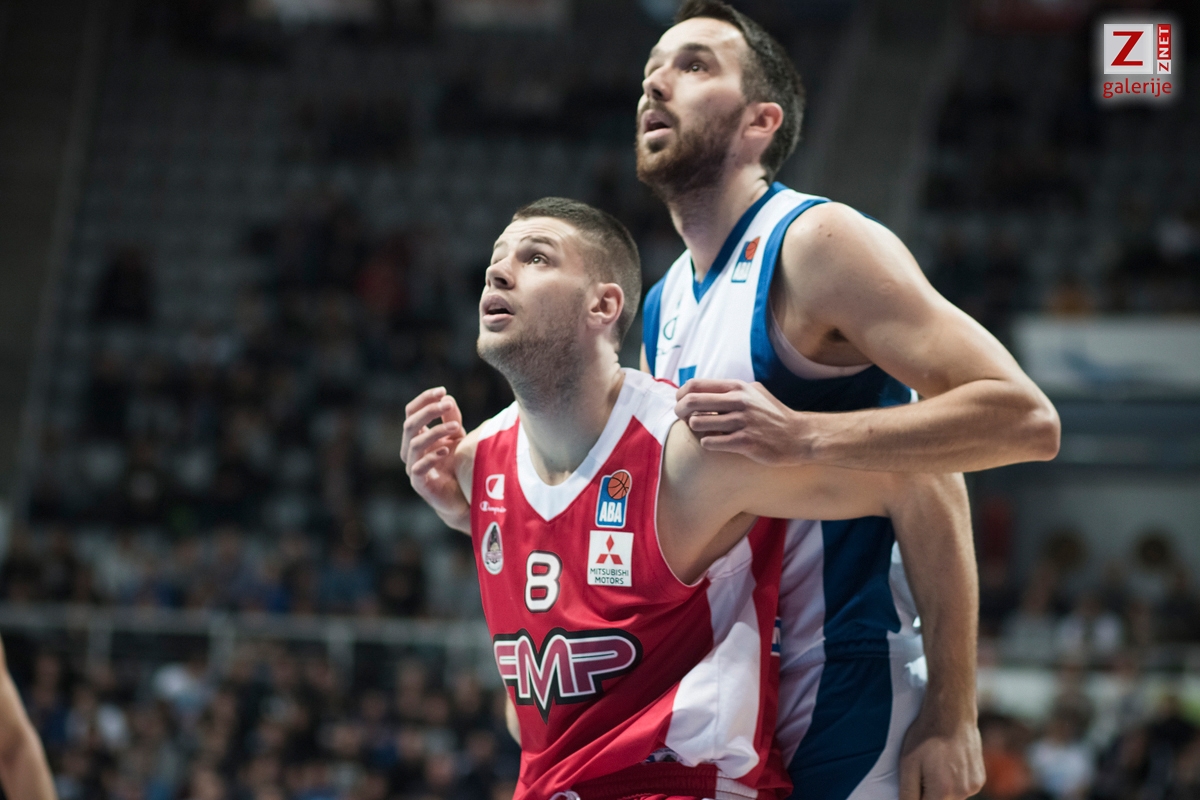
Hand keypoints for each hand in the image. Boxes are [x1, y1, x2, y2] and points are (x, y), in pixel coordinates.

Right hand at [402, 387, 469, 530]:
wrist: (460, 496)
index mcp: (416, 436)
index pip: (411, 412)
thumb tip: (447, 398)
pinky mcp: (419, 484)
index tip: (442, 390)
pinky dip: (431, 457)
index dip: (424, 399)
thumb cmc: (455, 464)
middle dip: (428, 412)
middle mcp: (409, 450)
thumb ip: (451, 419)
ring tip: (456, 428)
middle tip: (447, 405)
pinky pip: (418, 468)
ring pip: (415, 444)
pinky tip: (447, 450)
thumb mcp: (455, 437)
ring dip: (436, 432)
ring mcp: (412, 467)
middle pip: (410, 425)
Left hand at [674, 379, 814, 464]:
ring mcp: (742, 422)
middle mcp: (739, 401)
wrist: (799, 436)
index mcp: (737, 387)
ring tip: (704, 431)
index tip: (681, 403)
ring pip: (697, 423)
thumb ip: (729, 389)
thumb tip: (700, 389)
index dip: (681, 395)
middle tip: (681, 418)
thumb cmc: (772, 415)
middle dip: (679, 411)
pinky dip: (708, 443)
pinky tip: (715, 442)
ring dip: (695, 429)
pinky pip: (710, 442)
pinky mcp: (745, 442)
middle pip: (691, 402)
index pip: (695, 385)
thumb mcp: (754, 392)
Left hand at [898, 708, 984, 799]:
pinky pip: (963, 789)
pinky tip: (948, 763)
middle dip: (928, 793)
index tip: (916, 780)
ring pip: (952, 798)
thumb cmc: (926, 736)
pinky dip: (954, 782)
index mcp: (943, 791)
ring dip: (941, 788)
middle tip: (924, 770)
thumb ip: (908, 792)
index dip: (917, 796)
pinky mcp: (980, 779)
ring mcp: (974, 786)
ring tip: (936, 764)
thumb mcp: (908, 763)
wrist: (952, 714)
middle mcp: (962, 793)